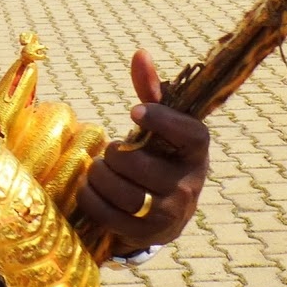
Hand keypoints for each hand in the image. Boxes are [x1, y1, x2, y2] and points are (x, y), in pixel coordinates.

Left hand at [76, 50, 209, 252]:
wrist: (168, 212)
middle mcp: (189, 185)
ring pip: (124, 193)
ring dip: (100, 176)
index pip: (190, 133)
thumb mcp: (161, 125)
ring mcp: (170, 213)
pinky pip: (110, 216)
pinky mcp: (148, 234)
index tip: (133, 112)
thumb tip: (140, 53)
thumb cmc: (160, 155)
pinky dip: (91, 199)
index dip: (162, 120)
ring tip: (98, 169)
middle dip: (114, 154)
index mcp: (197, 152)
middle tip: (110, 151)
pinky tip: (89, 188)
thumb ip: (151, 91)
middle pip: (139, 165)